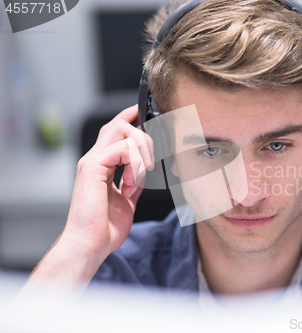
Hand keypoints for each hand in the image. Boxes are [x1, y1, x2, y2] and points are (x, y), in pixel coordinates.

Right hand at [62, 105, 154, 257]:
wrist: (90, 245)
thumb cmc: (104, 228)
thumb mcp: (127, 200)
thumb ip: (134, 182)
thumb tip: (145, 172)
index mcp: (102, 165)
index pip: (115, 130)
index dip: (131, 118)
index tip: (148, 115)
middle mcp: (95, 159)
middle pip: (119, 123)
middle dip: (143, 135)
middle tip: (150, 161)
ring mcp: (92, 161)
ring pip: (121, 130)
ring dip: (142, 151)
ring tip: (141, 177)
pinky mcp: (92, 167)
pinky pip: (123, 149)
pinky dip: (135, 165)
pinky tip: (131, 184)